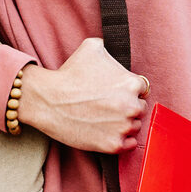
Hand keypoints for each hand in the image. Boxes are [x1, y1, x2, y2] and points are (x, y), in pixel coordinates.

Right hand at [15, 38, 148, 152]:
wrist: (47, 100)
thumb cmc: (68, 73)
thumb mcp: (92, 47)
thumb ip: (110, 47)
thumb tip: (113, 46)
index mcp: (132, 83)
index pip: (142, 89)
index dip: (130, 90)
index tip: (118, 93)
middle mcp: (131, 106)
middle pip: (140, 108)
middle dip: (128, 106)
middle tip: (111, 106)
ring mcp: (122, 127)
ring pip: (135, 126)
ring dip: (125, 123)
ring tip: (106, 119)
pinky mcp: (113, 145)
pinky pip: (129, 145)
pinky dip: (122, 140)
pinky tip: (110, 132)